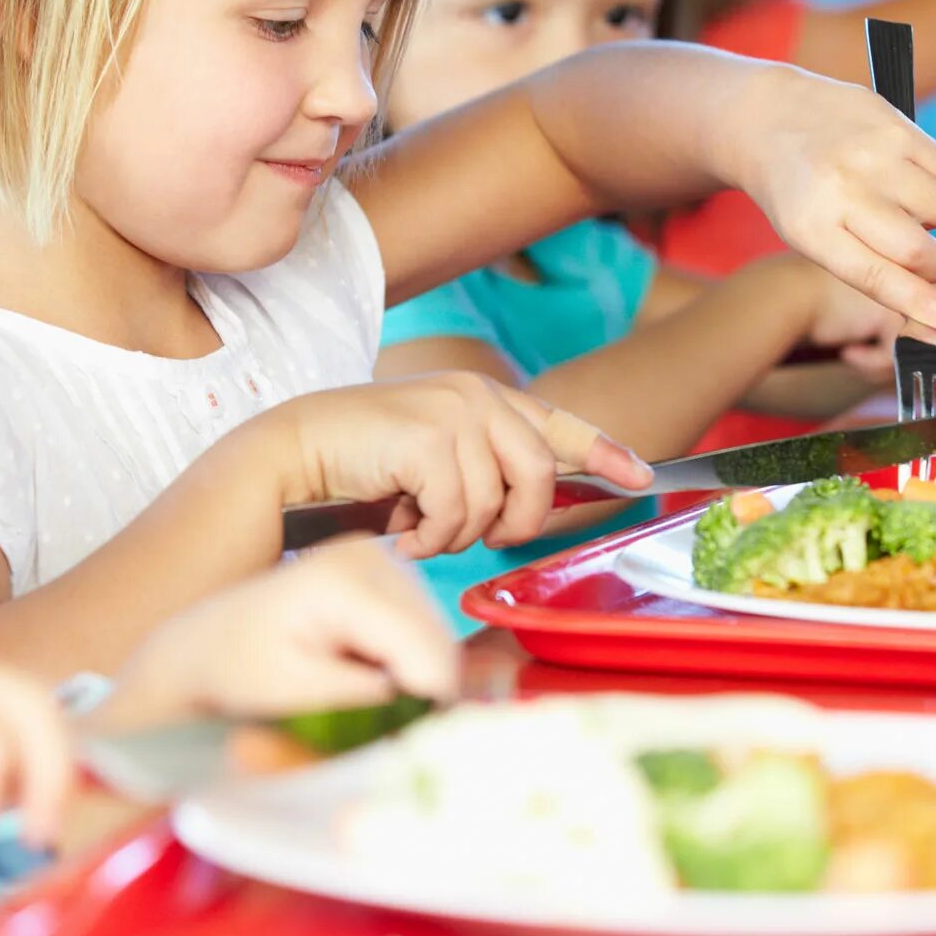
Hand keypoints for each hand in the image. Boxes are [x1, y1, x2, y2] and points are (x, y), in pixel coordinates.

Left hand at [100, 539, 459, 729]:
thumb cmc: (237, 672)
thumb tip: (429, 696)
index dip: (425, 700)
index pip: (423, 648)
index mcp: (344, 581)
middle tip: (374, 719)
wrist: (206, 644)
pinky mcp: (381, 568)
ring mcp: (377, 555)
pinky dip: (403, 657)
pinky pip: (419, 624)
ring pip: (435, 631)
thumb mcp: (297, 694)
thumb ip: (365, 695)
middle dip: (419, 686)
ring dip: (412, 672)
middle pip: (436, 637)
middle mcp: (369, 554)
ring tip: (357, 689)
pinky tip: (362, 668)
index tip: (400, 734)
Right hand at [261, 373, 652, 556]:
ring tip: (420, 528)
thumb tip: (531, 509)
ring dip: (457, 535)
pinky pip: (458, 513)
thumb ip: (485, 472)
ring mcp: (454, 412)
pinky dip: (431, 538)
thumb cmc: (362, 467)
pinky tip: (403, 533)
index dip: (606, 453)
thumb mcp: (436, 465)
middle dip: (515, 522)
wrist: (294, 454)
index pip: (560, 424)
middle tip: (477, 540)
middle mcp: (475, 396)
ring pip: (496, 504)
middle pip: (539, 476)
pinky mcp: (430, 438)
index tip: (641, 478)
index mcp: (482, 397)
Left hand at [724, 65, 935, 333]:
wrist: (770, 119)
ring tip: (896, 202)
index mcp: (812, 229)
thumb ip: (872, 272)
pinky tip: (900, 172)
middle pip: (917, 248)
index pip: (874, 275)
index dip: (919, 303)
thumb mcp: (812, 238)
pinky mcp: (896, 125)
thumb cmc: (801, 195)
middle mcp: (842, 189)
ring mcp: (872, 153)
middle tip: (931, 263)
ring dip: (933, 219)